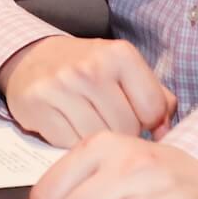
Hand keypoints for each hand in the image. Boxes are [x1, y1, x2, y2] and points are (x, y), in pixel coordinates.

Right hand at [0, 37, 177, 147]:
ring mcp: (62, 85)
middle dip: (121, 131)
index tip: (132, 114)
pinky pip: (67, 144)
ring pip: (98, 139)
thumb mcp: (125, 69)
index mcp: (120, 54)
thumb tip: (164, 130)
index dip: (146, 120)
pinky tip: (66, 124)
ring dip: (95, 138)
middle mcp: (91, 67)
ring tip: (86, 121)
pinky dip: (70, 142)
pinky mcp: (37, 104)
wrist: (33, 58)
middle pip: (126, 128)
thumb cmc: (88, 69)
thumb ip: (156, 96)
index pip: (153, 110)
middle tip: (106, 118)